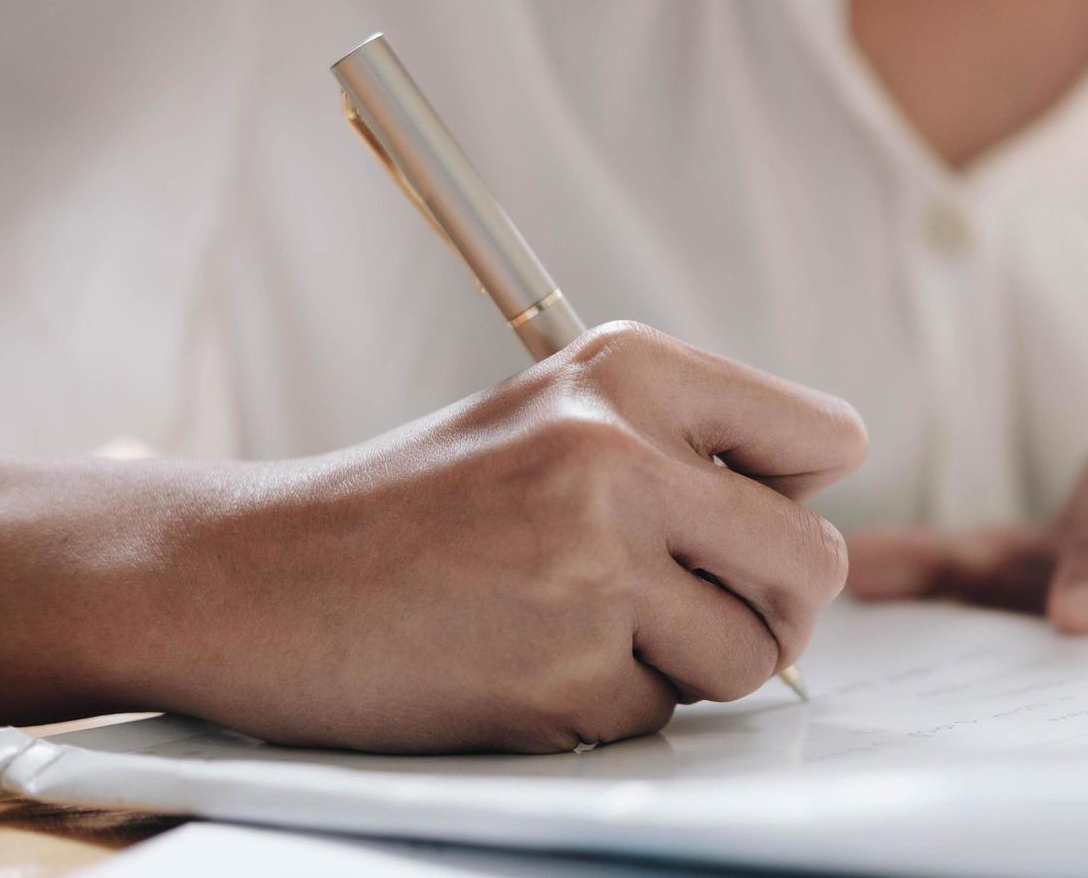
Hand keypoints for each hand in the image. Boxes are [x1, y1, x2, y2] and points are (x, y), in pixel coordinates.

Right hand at [0, 322, 865, 751]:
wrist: (258, 577)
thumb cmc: (419, 502)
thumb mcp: (557, 412)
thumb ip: (689, 443)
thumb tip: (817, 507)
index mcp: (630, 371)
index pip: (830, 438)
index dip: (799, 495)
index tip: (744, 521)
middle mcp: (619, 454)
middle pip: (815, 562)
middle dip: (773, 604)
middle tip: (702, 606)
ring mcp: (591, 566)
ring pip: (752, 656)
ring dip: (689, 664)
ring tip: (592, 627)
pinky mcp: (560, 672)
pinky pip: (660, 716)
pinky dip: (610, 707)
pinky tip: (530, 664)